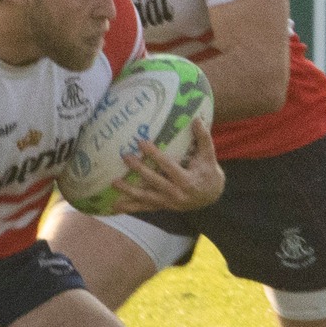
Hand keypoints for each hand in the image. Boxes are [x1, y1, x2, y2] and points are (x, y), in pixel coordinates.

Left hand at [109, 120, 224, 212]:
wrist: (211, 196)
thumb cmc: (208, 172)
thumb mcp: (209, 155)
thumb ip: (203, 137)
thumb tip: (196, 119)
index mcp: (187, 181)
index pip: (168, 166)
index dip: (154, 155)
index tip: (141, 142)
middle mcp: (176, 194)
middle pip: (154, 181)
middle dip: (139, 169)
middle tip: (125, 156)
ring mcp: (168, 203)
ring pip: (146, 197)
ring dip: (129, 191)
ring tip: (114, 183)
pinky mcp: (162, 207)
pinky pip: (144, 207)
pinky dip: (130, 207)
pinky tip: (115, 205)